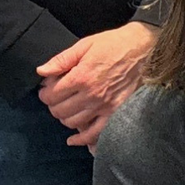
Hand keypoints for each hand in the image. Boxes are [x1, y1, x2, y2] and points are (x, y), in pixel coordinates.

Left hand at [35, 22, 154, 146]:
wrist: (143, 48)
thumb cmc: (114, 44)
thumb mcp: (85, 45)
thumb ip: (61, 60)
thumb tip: (41, 71)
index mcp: (82, 77)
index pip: (52, 95)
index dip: (45, 93)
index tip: (46, 90)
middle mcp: (91, 95)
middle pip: (60, 111)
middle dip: (53, 105)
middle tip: (55, 98)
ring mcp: (104, 106)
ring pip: (73, 123)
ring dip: (65, 118)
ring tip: (66, 109)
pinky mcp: (116, 113)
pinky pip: (95, 134)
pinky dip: (82, 140)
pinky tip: (74, 139)